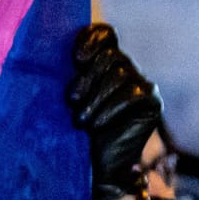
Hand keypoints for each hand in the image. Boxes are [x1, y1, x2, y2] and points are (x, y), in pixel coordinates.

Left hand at [68, 23, 162, 195]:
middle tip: (71, 100)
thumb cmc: (74, 129)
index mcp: (103, 60)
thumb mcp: (67, 96)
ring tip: (80, 120)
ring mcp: (141, 83)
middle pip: (110, 54)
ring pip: (120, 74)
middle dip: (87, 77)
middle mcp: (125, 67)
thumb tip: (46, 46)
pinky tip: (98, 124)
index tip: (75, 59)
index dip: (91, 39)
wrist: (96, 166)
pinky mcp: (152, 101)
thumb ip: (67, 71)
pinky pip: (133, 93)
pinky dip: (111, 108)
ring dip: (96, 97)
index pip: (104, 33)